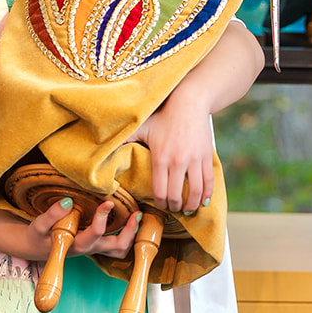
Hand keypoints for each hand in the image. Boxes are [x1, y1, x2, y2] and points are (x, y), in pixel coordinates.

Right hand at [27, 198, 139, 258]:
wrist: (36, 247)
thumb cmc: (38, 236)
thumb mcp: (39, 225)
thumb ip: (52, 214)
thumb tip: (67, 201)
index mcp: (77, 244)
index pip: (95, 233)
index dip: (103, 217)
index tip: (108, 202)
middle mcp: (90, 248)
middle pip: (117, 246)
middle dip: (130, 231)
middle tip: (137, 213)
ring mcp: (95, 248)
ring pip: (120, 249)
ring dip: (132, 236)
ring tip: (137, 217)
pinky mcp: (96, 245)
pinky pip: (117, 246)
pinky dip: (127, 236)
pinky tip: (130, 221)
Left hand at [128, 95, 214, 216]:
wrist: (189, 103)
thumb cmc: (163, 116)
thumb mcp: (142, 127)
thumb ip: (125, 139)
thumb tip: (103, 148)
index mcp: (160, 158)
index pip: (160, 192)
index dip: (160, 204)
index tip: (160, 206)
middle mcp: (178, 161)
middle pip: (176, 195)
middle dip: (174, 207)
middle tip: (173, 209)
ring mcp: (194, 160)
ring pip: (195, 192)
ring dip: (192, 205)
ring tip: (188, 209)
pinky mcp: (206, 157)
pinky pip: (208, 181)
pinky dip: (207, 195)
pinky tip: (203, 201)